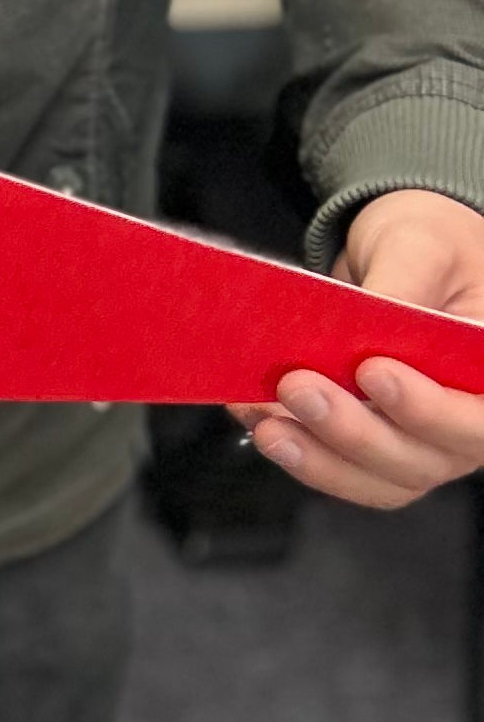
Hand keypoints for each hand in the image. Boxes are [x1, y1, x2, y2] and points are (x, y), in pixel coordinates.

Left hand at [240, 188, 483, 507]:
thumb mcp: (422, 247)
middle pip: (423, 457)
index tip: (373, 373)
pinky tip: (260, 421)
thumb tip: (362, 321)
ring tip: (268, 422)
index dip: (430, 411)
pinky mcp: (373, 439)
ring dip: (318, 455)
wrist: (403, 253)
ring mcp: (420, 439)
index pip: (478, 419)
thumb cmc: (431, 246)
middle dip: (355, 430)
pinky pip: (342, 466)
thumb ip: (401, 285)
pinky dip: (301, 451)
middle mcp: (464, 418)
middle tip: (297, 387)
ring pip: (378, 476)